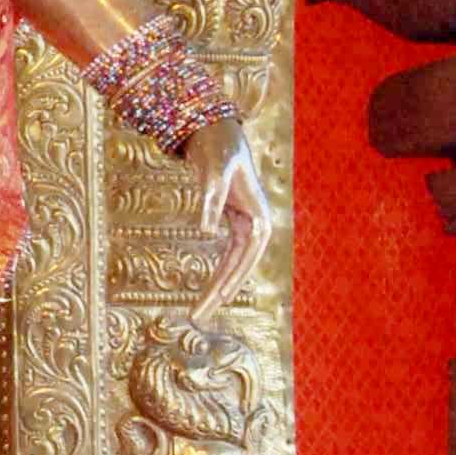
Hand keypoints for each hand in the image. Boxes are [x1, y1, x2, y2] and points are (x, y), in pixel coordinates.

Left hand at [185, 109, 269, 318]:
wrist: (220, 136)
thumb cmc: (220, 152)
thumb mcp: (215, 173)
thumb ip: (210, 200)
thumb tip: (205, 232)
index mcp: (259, 220)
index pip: (243, 260)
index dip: (227, 282)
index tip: (212, 302)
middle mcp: (256, 228)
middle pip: (236, 269)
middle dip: (217, 294)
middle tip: (196, 318)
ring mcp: (246, 228)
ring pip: (231, 266)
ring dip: (216, 289)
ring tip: (197, 313)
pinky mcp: (234, 225)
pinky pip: (226, 257)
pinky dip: (217, 274)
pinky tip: (207, 292)